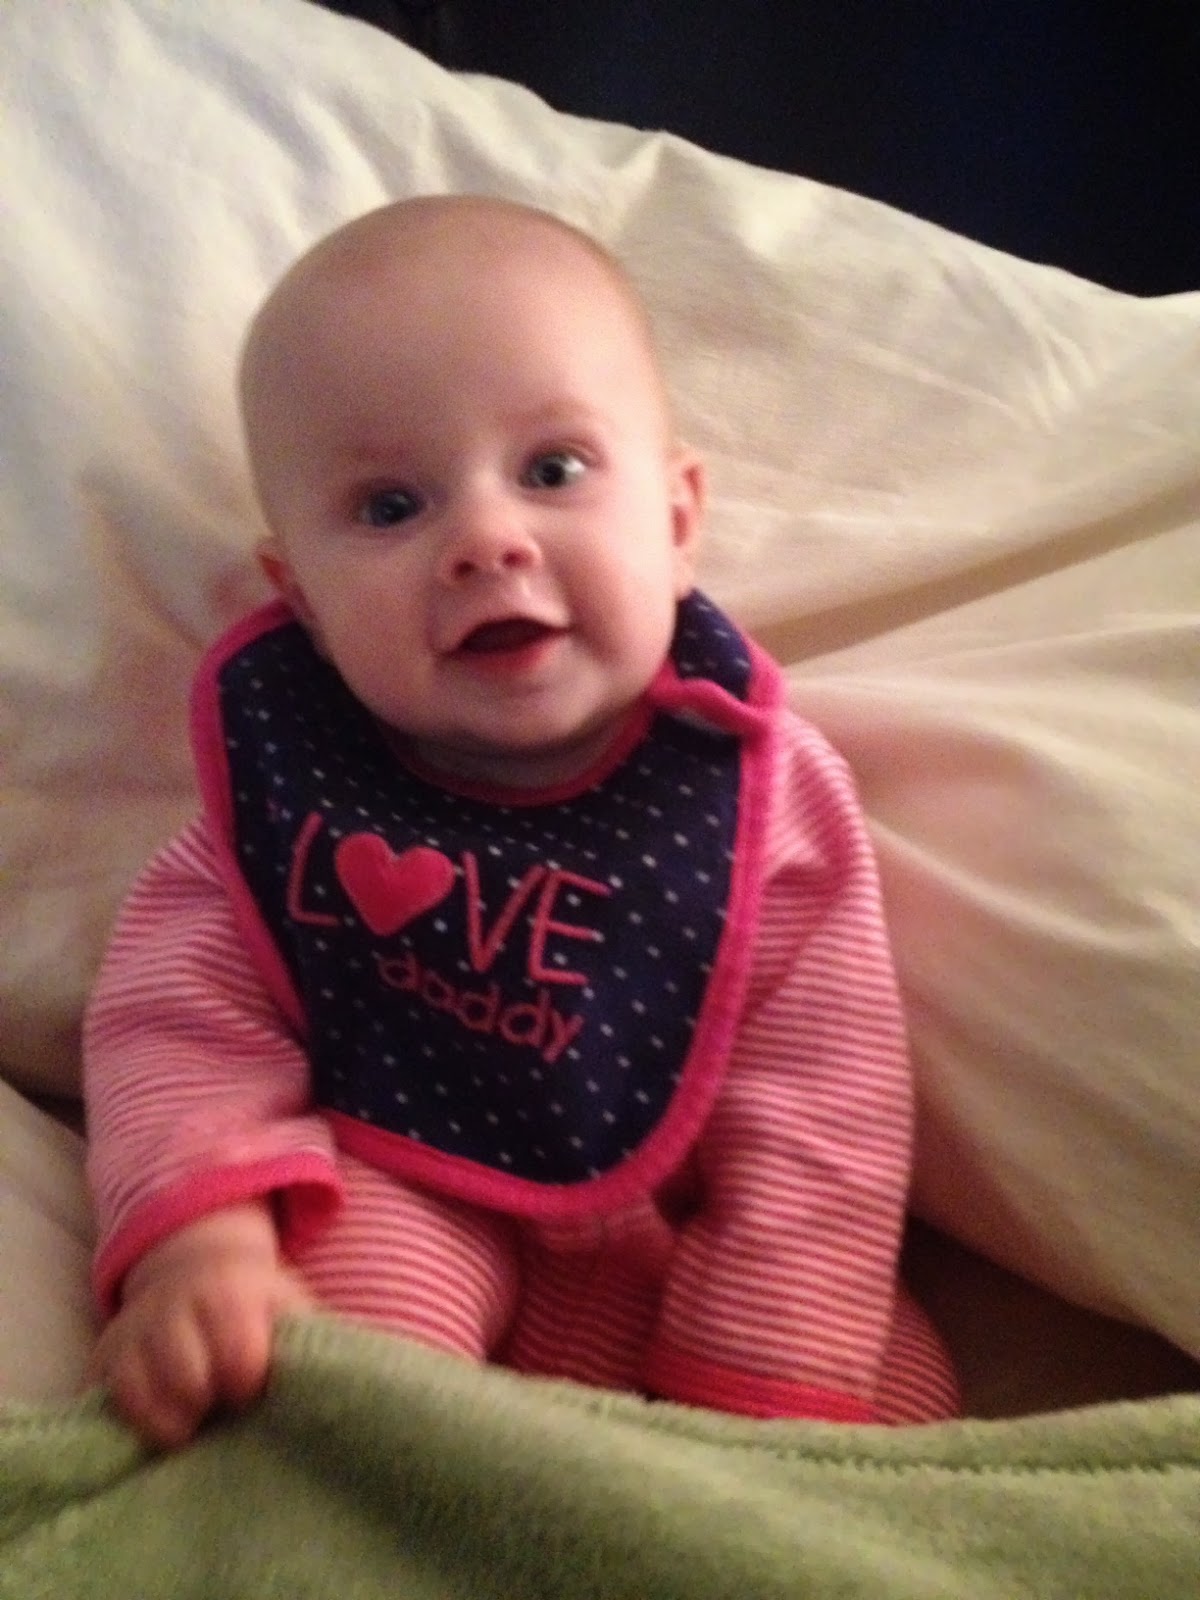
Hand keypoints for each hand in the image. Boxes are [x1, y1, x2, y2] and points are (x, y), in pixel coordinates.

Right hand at [86, 1201, 313, 1448]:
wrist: (197, 1264)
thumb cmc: (258, 1303)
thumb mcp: (291, 1305)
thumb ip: (316, 1341)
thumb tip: (353, 1387)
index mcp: (229, 1292)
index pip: (238, 1358)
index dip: (248, 1383)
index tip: (254, 1388)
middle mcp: (172, 1306)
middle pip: (188, 1382)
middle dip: (210, 1403)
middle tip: (223, 1404)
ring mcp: (132, 1331)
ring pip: (141, 1398)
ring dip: (174, 1420)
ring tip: (197, 1416)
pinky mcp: (102, 1357)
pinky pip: (110, 1406)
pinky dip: (137, 1423)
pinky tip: (165, 1419)